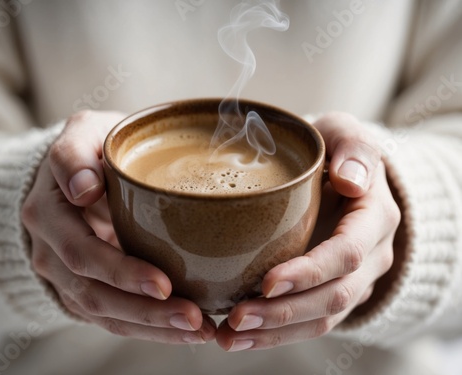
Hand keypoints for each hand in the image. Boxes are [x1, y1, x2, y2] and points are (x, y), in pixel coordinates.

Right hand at [21, 110, 214, 343]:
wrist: (75, 174)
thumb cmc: (89, 150)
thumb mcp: (80, 134)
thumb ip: (75, 154)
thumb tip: (84, 189)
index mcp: (48, 213)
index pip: (82, 253)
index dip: (121, 272)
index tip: (163, 284)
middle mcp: (51, 251)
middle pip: (95, 292)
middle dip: (146, 311)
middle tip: (193, 317)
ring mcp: (66, 274)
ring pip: (105, 313)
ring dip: (152, 327)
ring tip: (199, 330)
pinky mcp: (85, 286)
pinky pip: (113, 317)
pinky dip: (148, 328)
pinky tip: (184, 330)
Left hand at [216, 112, 400, 350]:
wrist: (343, 177)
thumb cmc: (336, 152)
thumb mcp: (345, 134)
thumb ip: (354, 148)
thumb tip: (352, 180)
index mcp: (374, 217)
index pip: (345, 254)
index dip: (309, 272)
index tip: (266, 283)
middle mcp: (370, 256)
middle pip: (332, 297)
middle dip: (284, 313)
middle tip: (236, 317)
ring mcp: (353, 278)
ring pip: (321, 319)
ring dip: (276, 333)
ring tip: (229, 338)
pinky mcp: (332, 290)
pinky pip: (310, 322)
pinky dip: (276, 334)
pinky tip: (240, 337)